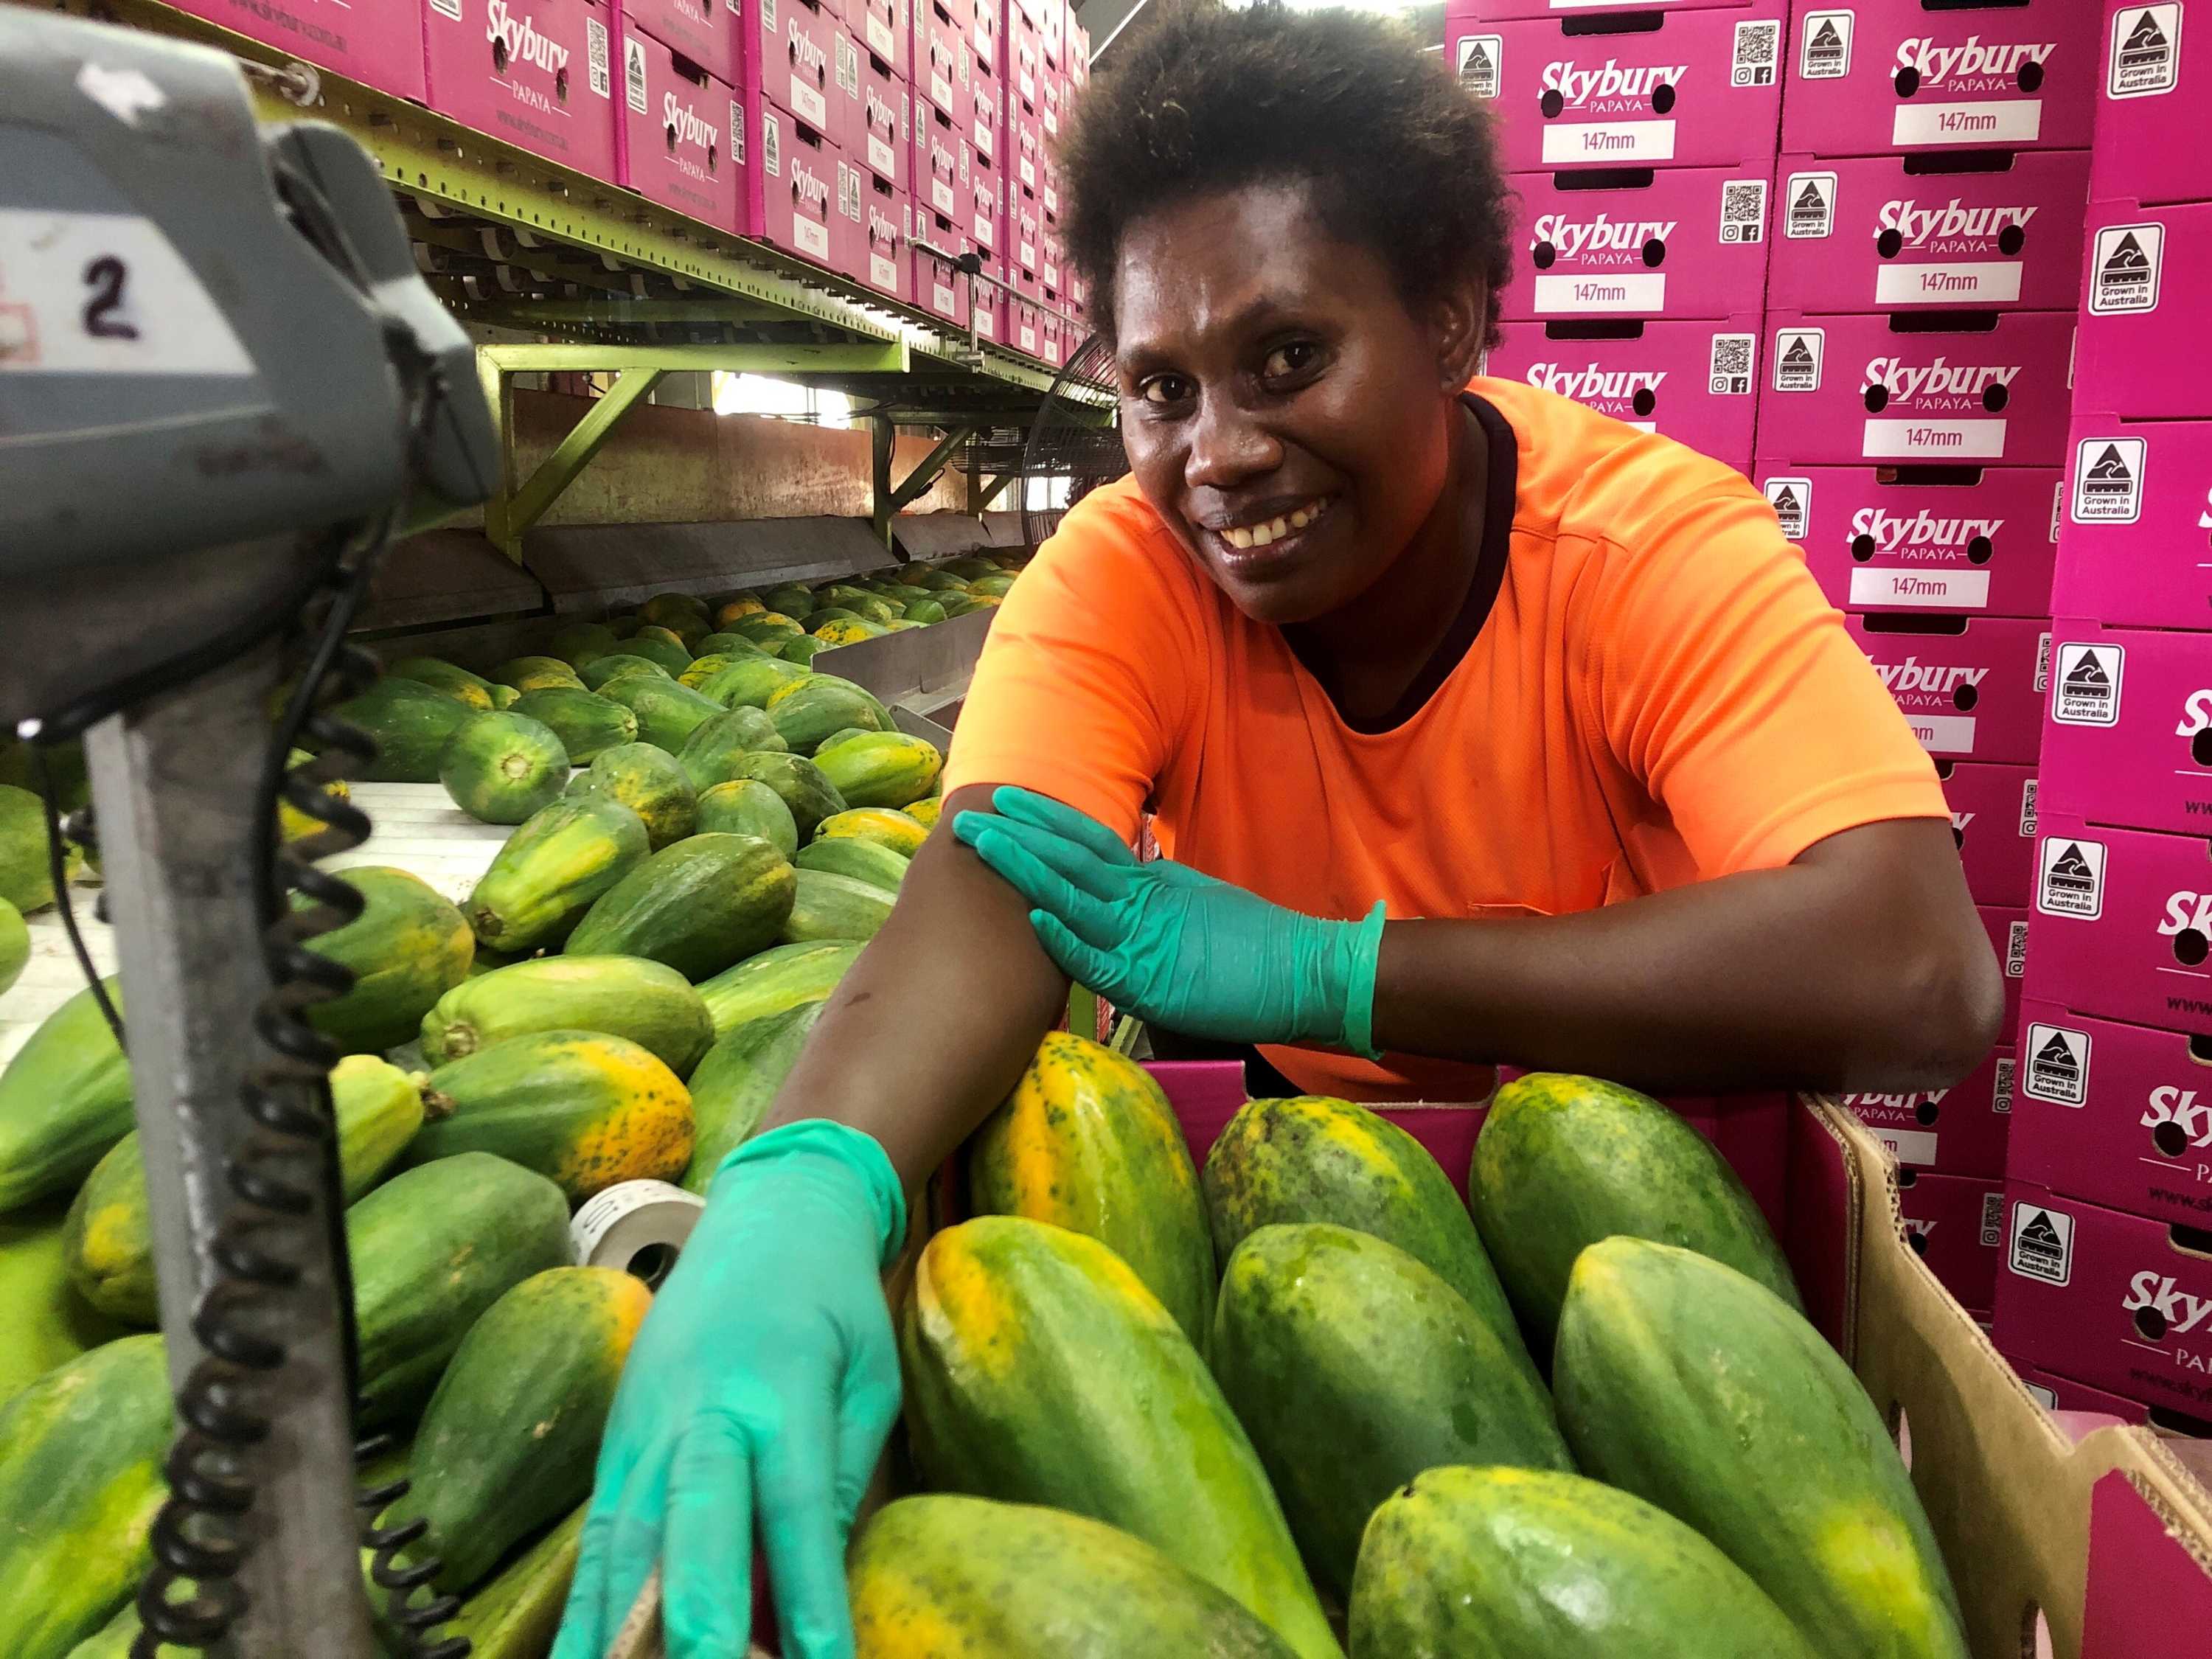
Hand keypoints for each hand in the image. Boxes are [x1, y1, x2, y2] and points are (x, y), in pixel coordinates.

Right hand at [552, 1121, 905, 1658]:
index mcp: (781, 1391)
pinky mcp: (611, 1450)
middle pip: (690, 1527)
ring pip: (625, 1549)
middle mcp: (700, 1415)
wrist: (766, 1214)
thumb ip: (844, 1484)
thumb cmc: (833, 1301)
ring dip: (625, 1632)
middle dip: (694, 1616)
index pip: (795, 1510)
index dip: (806, 1597)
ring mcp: (642, 1434)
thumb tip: (814, 1596)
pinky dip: (583, 1617)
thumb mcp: (870, 1379)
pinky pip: (596, 1548)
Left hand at [953, 786, 1384, 1055]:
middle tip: (969, 810)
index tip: (1004, 802)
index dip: (1044, 822)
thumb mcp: (1194, 911)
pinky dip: (1066, 936)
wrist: (1306, 973)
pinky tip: (1032, 916)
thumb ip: (1152, 903)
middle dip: (1017, 834)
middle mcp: (1141, 900)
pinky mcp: (1151, 980)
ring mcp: (1144, 936)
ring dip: (1026, 867)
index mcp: (1150, 883)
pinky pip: (1099, 958)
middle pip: (1069, 857)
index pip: (1086, 844)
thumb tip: (1117, 902)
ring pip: (1073, 894)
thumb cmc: (1254, 952)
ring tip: (984, 840)